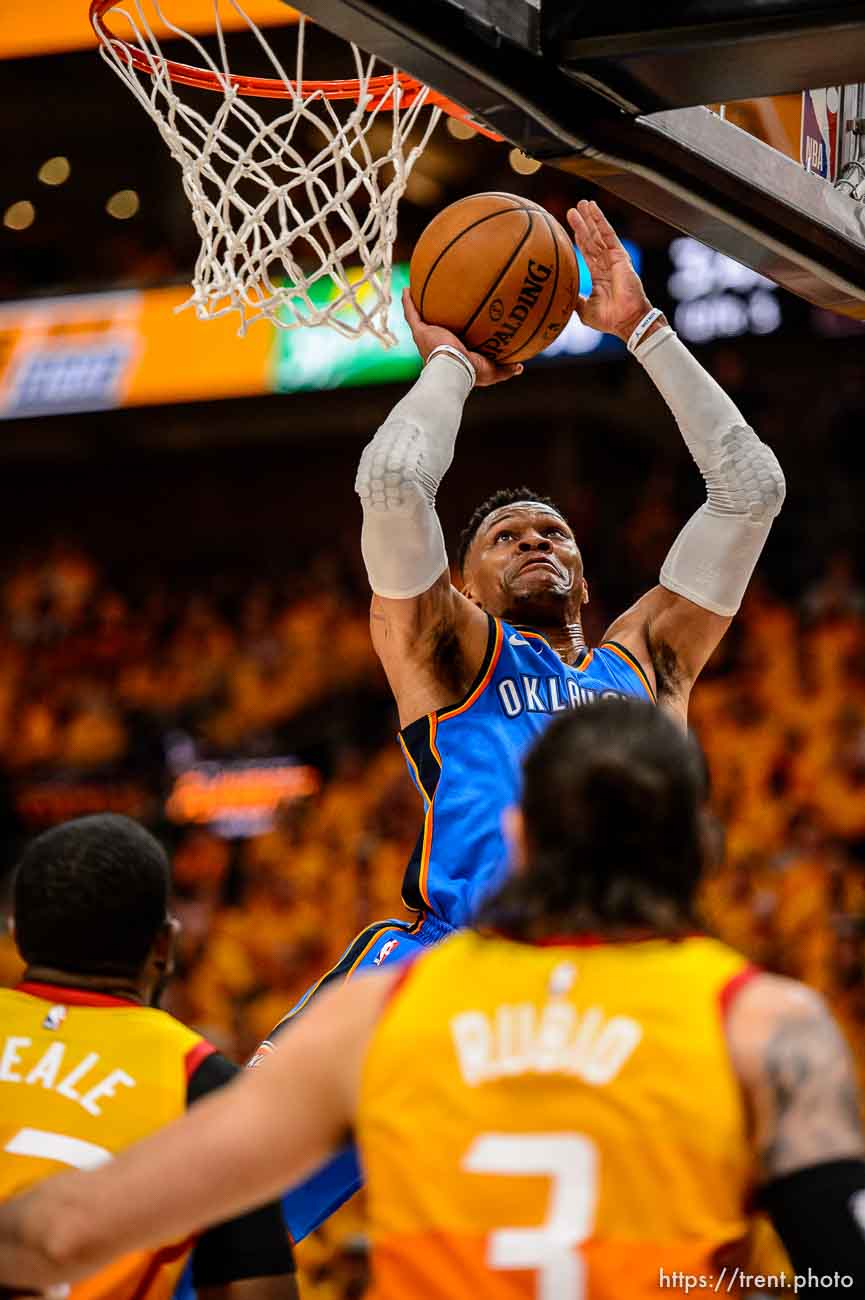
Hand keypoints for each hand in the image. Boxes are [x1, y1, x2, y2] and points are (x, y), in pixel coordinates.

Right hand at [402, 289, 522, 387]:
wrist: (454, 369)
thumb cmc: (472, 372)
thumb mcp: (493, 371)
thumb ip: (506, 368)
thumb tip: (520, 366)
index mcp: (454, 354)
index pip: (454, 342)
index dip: (456, 333)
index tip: (461, 324)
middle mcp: (438, 345)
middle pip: (436, 328)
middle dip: (436, 319)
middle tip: (440, 304)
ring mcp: (426, 338)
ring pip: (420, 319)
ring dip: (418, 307)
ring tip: (418, 292)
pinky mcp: (420, 332)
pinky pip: (411, 314)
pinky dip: (408, 302)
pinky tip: (407, 289)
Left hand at [567, 200, 653, 340]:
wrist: (626, 321)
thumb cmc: (609, 319)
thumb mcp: (584, 310)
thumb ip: (575, 300)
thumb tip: (562, 295)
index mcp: (598, 276)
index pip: (586, 253)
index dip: (578, 239)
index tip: (570, 228)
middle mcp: (605, 265)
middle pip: (591, 240)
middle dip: (582, 224)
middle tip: (573, 210)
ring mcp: (613, 259)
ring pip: (598, 234)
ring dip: (590, 218)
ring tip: (582, 203)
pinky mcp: (619, 256)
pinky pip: (608, 234)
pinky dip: (600, 220)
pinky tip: (593, 208)